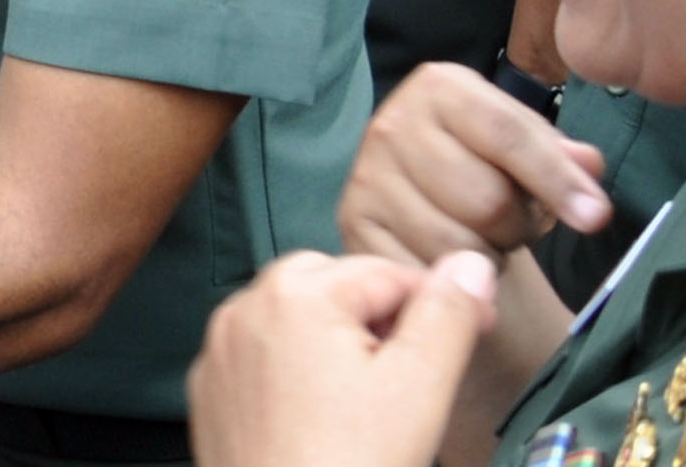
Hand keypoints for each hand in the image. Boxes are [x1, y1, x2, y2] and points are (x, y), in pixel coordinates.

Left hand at [187, 249, 496, 466]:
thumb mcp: (419, 387)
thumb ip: (447, 317)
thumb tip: (469, 266)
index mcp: (295, 294)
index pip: (389, 273)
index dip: (440, 306)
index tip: (473, 332)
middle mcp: (245, 311)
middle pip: (337, 288)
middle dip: (383, 319)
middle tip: (419, 373)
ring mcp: (221, 352)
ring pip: (298, 322)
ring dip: (340, 343)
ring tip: (374, 401)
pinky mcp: (212, 393)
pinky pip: (265, 361)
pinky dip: (299, 373)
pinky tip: (328, 419)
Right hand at [338, 62, 611, 264]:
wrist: (425, 193)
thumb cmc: (488, 165)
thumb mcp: (530, 148)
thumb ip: (564, 155)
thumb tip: (587, 165)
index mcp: (440, 87)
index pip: (507, 135)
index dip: (557, 179)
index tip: (596, 217)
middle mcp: (393, 123)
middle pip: (486, 199)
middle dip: (517, 225)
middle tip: (515, 224)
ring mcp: (367, 176)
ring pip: (457, 244)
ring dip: (487, 257)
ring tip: (485, 241)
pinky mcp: (354, 225)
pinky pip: (424, 272)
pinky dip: (452, 282)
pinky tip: (456, 266)